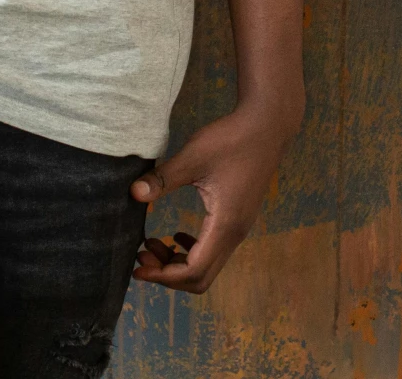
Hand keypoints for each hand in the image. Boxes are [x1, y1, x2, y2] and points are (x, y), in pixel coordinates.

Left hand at [129, 103, 297, 293]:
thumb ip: (163, 179)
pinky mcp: (238, 218)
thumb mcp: (193, 156)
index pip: (193, 272)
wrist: (267, 124)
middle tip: (142, 255)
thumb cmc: (232, 139)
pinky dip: (191, 251)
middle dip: (167, 274)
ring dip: (178, 262)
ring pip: (207, 265)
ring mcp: (239, 227)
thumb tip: (134, 194)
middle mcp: (235, 234)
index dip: (163, 275)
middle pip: (200, 278)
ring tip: (152, 244)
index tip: (138, 265)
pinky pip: (213, 250)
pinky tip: (176, 235)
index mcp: (225, 225)